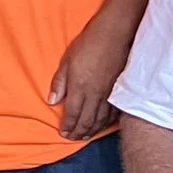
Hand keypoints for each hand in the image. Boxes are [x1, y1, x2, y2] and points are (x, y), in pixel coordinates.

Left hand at [50, 11, 131, 143]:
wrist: (115, 34)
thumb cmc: (89, 44)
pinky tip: (103, 124)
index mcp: (79, 88)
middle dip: (78, 132)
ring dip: (92, 130)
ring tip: (85, 136)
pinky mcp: (120, 91)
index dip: (67, 126)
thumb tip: (52, 101)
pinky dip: (107, 122)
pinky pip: (113, 113)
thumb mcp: (67, 61)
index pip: (71, 114)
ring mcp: (109, 94)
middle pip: (86, 121)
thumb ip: (60, 83)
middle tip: (73, 138)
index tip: (63, 133)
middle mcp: (95, 95)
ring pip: (100, 120)